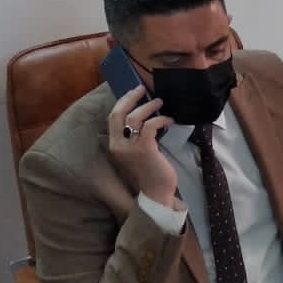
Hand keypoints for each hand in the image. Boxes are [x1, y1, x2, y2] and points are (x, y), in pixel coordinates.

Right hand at [107, 88, 176, 205]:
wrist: (156, 194)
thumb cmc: (150, 173)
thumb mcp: (137, 153)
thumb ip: (136, 137)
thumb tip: (145, 116)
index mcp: (114, 145)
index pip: (112, 118)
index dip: (123, 102)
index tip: (134, 93)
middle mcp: (118, 145)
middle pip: (118, 113)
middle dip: (130, 98)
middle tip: (142, 89)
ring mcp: (129, 148)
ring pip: (134, 117)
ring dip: (149, 106)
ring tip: (160, 102)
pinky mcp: (144, 149)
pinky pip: (150, 126)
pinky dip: (161, 119)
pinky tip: (170, 120)